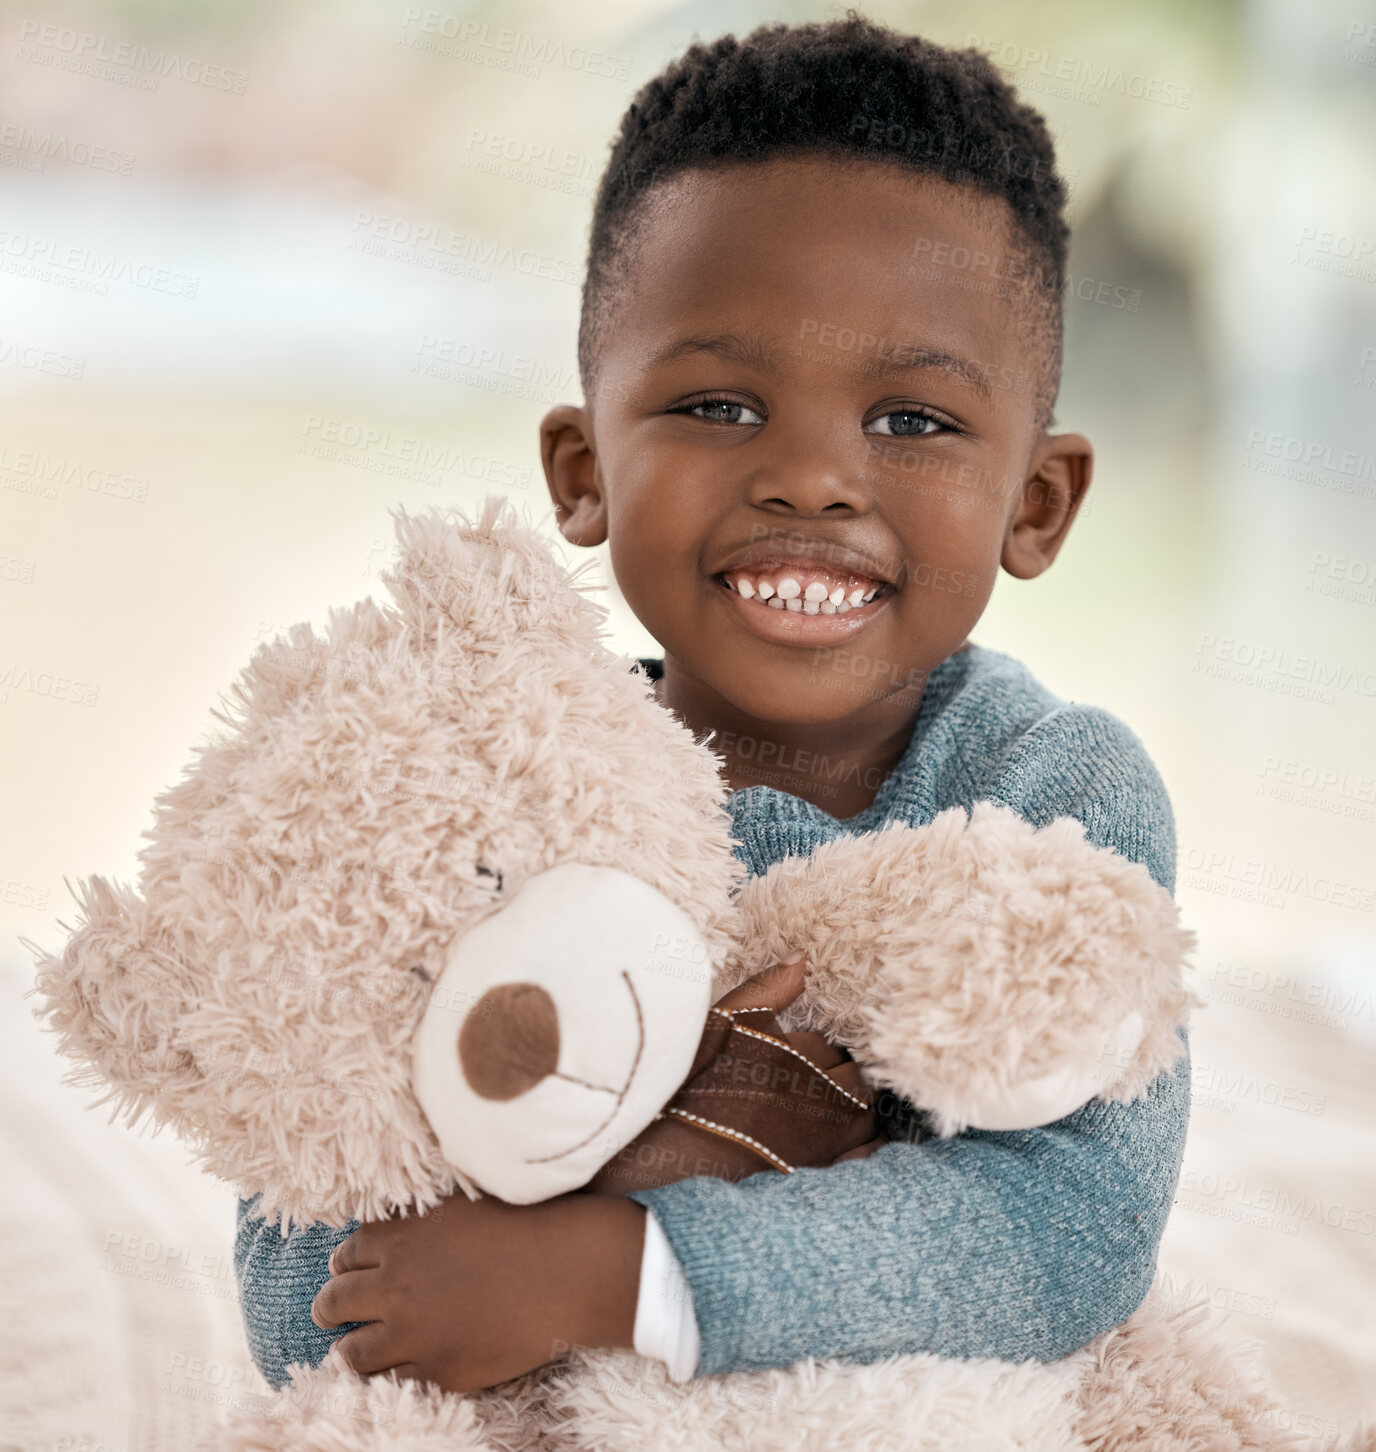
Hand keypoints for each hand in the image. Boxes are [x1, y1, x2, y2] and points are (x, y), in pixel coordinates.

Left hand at [311, 1190, 644, 1393]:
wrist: (567, 1271)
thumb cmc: (526, 1225)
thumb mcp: (463, 1206)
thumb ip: (422, 1220)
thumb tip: (398, 1224)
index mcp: (403, 1240)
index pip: (348, 1253)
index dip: (345, 1263)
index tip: (346, 1269)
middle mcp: (397, 1287)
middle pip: (335, 1302)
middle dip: (330, 1306)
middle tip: (332, 1310)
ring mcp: (415, 1335)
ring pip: (353, 1353)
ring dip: (352, 1348)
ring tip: (354, 1348)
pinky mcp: (439, 1371)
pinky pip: (394, 1382)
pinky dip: (390, 1375)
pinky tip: (396, 1369)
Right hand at [580, 952, 888, 1195]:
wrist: (668, 1148)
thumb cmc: (693, 1082)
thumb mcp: (727, 1020)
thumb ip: (769, 988)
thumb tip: (804, 957)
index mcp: (805, 1059)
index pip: (839, 1044)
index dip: (827, 1046)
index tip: (812, 1050)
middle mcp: (823, 1101)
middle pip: (860, 1081)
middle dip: (848, 1074)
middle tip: (822, 1075)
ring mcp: (823, 1143)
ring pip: (868, 1117)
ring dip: (857, 1107)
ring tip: (830, 1103)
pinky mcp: (816, 1175)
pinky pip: (867, 1156)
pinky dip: (867, 1144)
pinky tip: (849, 1138)